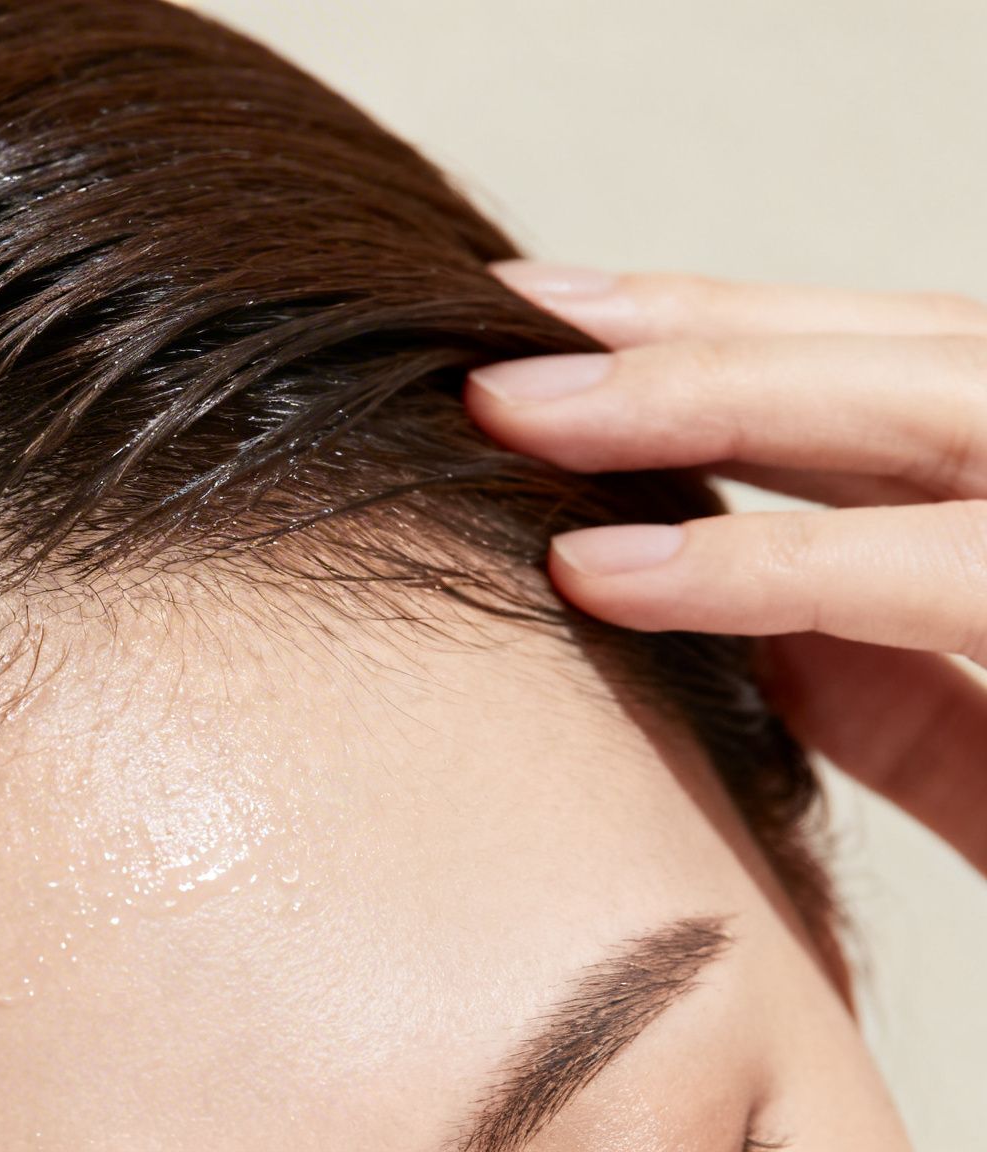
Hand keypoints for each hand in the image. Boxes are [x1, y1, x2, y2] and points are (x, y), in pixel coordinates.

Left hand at [466, 260, 986, 876]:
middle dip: (695, 338)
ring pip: (932, 411)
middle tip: (495, 342)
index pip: (894, 364)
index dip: (728, 324)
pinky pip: (946, 571)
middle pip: (901, 358)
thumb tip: (707, 598)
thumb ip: (872, 658)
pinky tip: (609, 570)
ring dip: (707, 403)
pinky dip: (771, 567)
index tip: (551, 311)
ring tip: (520, 418)